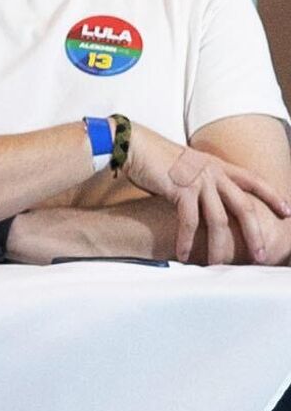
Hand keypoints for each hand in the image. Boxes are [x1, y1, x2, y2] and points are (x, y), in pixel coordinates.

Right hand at [121, 123, 290, 263]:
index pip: (254, 180)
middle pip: (244, 207)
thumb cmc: (156, 158)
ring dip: (219, 246)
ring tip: (219, 265)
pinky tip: (184, 254)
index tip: (288, 211)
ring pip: (218, 220)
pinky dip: (187, 240)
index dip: (273, 196)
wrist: (134, 145)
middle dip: (254, 234)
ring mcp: (198, 180)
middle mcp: (213, 172)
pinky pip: (189, 221)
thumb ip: (204, 179)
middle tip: (261, 256)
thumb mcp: (188, 165)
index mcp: (218, 165)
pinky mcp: (180, 189)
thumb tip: (209, 198)